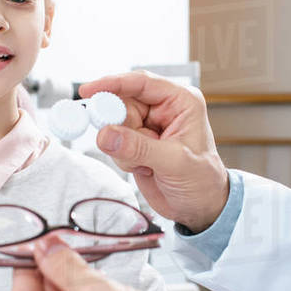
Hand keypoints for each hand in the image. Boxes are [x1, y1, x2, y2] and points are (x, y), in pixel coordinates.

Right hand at [79, 72, 229, 231]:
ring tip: (146, 163)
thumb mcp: (174, 162)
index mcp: (181, 101)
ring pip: (115, 124)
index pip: (141, 83)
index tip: (87, 90)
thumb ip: (138, 147)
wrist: (199, 207)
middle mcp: (163, 109)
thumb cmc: (202, 181)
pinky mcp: (136, 143)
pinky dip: (122, 158)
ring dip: (123, 147)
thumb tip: (106, 134)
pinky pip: (114, 142)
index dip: (113, 83)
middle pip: (122, 103)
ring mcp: (148, 127)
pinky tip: (144, 168)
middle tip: (122, 144)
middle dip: (118, 125)